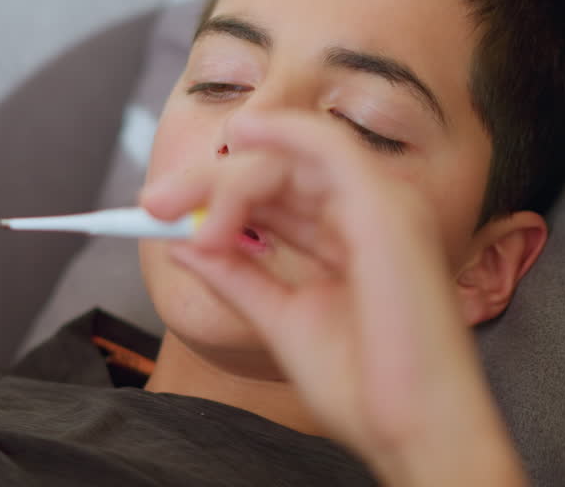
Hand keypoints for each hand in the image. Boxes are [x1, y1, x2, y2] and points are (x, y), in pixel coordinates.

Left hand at [141, 110, 522, 483]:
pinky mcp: (385, 207)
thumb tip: (182, 240)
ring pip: (291, 158)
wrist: (412, 430)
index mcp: (349, 240)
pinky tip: (241, 136)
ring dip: (226, 174)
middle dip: (207, 181)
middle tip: (152, 204)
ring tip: (177, 207)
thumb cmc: (365, 388)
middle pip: (277, 169)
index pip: (275, 195)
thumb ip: (236, 274)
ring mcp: (381, 206)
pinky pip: (327, 147)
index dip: (216, 196)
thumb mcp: (280, 318)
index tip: (157, 213)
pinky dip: (282, 133)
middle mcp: (368, 214)